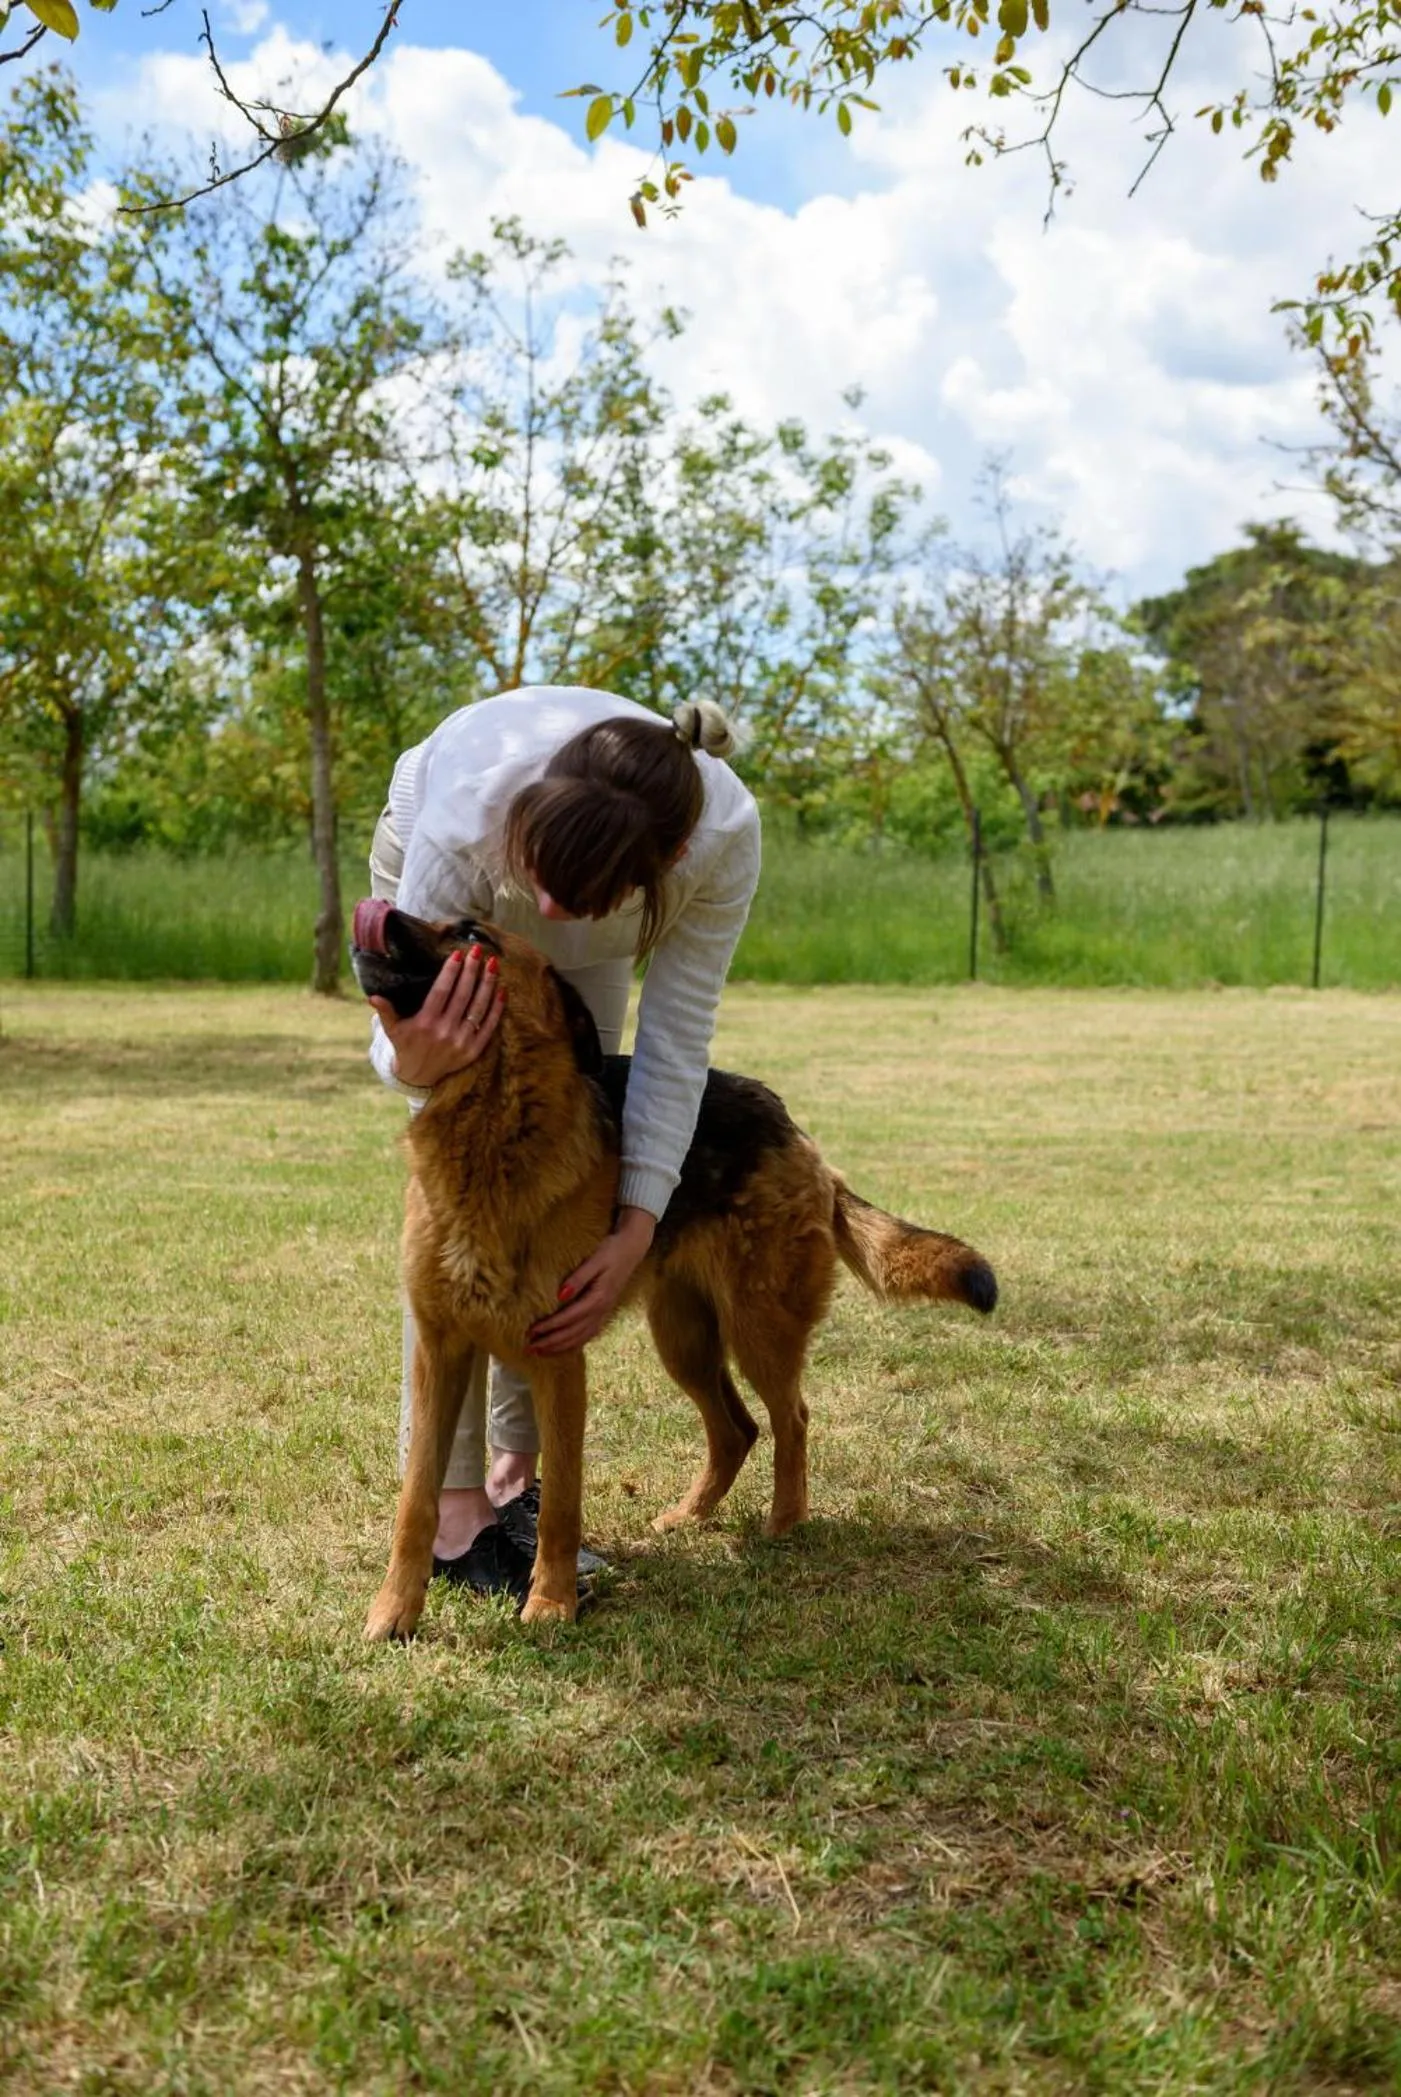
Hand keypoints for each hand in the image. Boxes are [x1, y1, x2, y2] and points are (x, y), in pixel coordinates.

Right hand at [370, 944, 503, 1089]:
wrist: (419, 1076)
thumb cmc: (405, 1045)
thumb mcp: (393, 1030)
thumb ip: (385, 1012)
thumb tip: (372, 997)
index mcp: (425, 1024)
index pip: (441, 992)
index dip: (451, 972)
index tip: (457, 954)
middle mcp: (445, 1032)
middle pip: (462, 996)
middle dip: (472, 971)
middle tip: (479, 951)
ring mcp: (461, 1042)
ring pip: (478, 1008)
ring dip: (487, 985)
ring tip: (494, 965)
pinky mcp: (473, 1051)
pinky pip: (489, 1026)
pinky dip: (497, 1009)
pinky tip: (502, 990)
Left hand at [528, 1207, 656, 1355]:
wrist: (631, 1249)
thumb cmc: (611, 1251)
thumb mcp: (595, 1260)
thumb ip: (578, 1277)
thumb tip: (560, 1295)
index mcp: (598, 1298)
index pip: (569, 1318)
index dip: (550, 1327)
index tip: (532, 1331)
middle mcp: (601, 1310)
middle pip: (573, 1333)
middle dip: (551, 1342)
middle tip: (530, 1348)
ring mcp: (604, 1313)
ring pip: (581, 1338)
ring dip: (560, 1347)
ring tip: (541, 1352)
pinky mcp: (604, 1313)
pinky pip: (588, 1335)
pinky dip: (573, 1344)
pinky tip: (562, 1348)